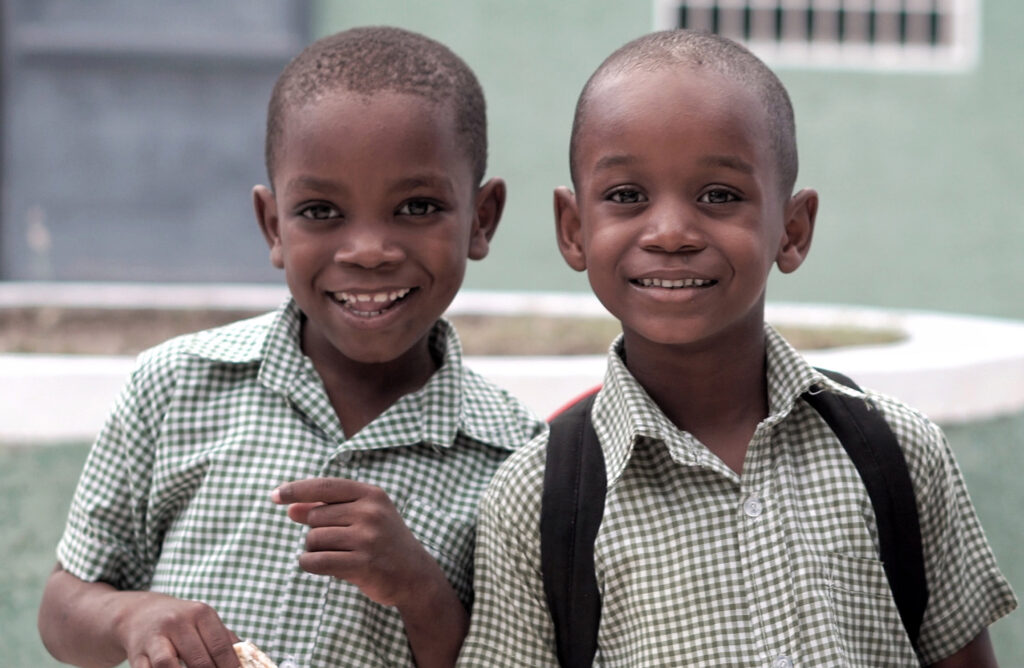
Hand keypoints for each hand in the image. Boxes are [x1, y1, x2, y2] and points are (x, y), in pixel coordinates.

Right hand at [112, 591, 239, 667]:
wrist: (141, 613)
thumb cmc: (183, 623)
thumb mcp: (205, 623)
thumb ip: (226, 641)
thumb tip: (247, 663)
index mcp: (201, 613)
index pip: (221, 647)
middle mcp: (177, 622)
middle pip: (199, 660)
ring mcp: (154, 637)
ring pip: (167, 664)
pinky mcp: (137, 653)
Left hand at [272, 478, 441, 608]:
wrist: (414, 574)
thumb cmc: (382, 542)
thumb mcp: (362, 517)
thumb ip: (328, 509)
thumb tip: (290, 508)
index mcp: (371, 494)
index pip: (324, 486)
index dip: (296, 489)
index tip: (275, 495)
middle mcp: (371, 512)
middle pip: (315, 516)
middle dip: (315, 530)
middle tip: (338, 542)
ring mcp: (368, 537)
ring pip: (314, 539)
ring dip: (314, 550)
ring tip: (338, 554)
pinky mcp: (363, 563)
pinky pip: (317, 561)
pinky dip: (310, 563)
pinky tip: (320, 565)